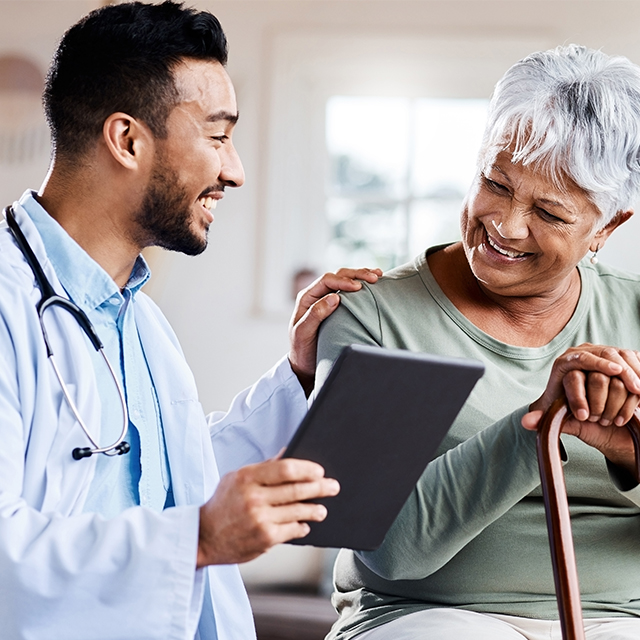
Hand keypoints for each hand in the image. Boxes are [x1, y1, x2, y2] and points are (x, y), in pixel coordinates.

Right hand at [196, 458, 339, 567]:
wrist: (202, 537)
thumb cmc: (222, 504)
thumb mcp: (236, 478)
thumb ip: (263, 467)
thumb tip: (287, 453)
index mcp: (247, 477)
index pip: (285, 469)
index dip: (307, 469)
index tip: (319, 471)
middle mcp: (254, 497)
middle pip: (296, 489)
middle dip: (320, 487)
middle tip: (333, 486)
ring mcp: (260, 519)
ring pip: (298, 511)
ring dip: (315, 509)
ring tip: (322, 509)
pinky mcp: (265, 539)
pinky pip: (292, 530)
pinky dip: (301, 527)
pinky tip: (305, 525)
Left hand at [288, 267, 381, 394]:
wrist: (304, 363)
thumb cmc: (302, 350)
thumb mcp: (304, 333)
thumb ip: (316, 314)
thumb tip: (335, 297)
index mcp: (307, 297)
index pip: (326, 280)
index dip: (343, 281)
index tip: (358, 287)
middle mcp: (317, 295)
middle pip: (338, 275)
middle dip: (356, 274)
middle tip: (374, 278)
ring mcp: (327, 299)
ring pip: (345, 280)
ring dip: (361, 276)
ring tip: (378, 275)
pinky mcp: (337, 306)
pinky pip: (349, 291)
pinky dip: (362, 285)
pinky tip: (374, 284)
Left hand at [522, 343, 639, 470]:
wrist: (588, 406)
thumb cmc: (570, 411)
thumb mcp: (558, 416)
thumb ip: (543, 419)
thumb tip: (526, 423)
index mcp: (564, 363)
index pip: (580, 359)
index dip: (597, 363)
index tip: (614, 371)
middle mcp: (581, 352)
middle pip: (604, 354)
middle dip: (621, 371)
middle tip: (635, 388)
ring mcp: (601, 352)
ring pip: (621, 355)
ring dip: (633, 373)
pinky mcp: (618, 357)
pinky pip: (632, 358)